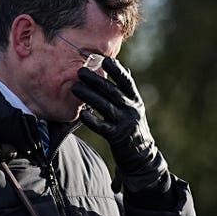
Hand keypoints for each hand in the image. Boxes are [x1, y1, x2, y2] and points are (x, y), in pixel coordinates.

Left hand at [71, 57, 168, 192]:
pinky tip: (82, 113)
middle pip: (112, 91)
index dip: (116, 70)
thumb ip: (127, 90)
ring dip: (88, 96)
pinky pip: (102, 127)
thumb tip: (123, 68)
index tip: (104, 60)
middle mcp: (131, 110)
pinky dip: (92, 120)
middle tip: (80, 71)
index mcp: (135, 100)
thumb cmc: (133, 129)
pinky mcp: (117, 137)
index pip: (126, 81)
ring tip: (75, 88)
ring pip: (105, 106)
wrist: (141, 156)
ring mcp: (125, 123)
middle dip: (95, 80)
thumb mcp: (134, 108)